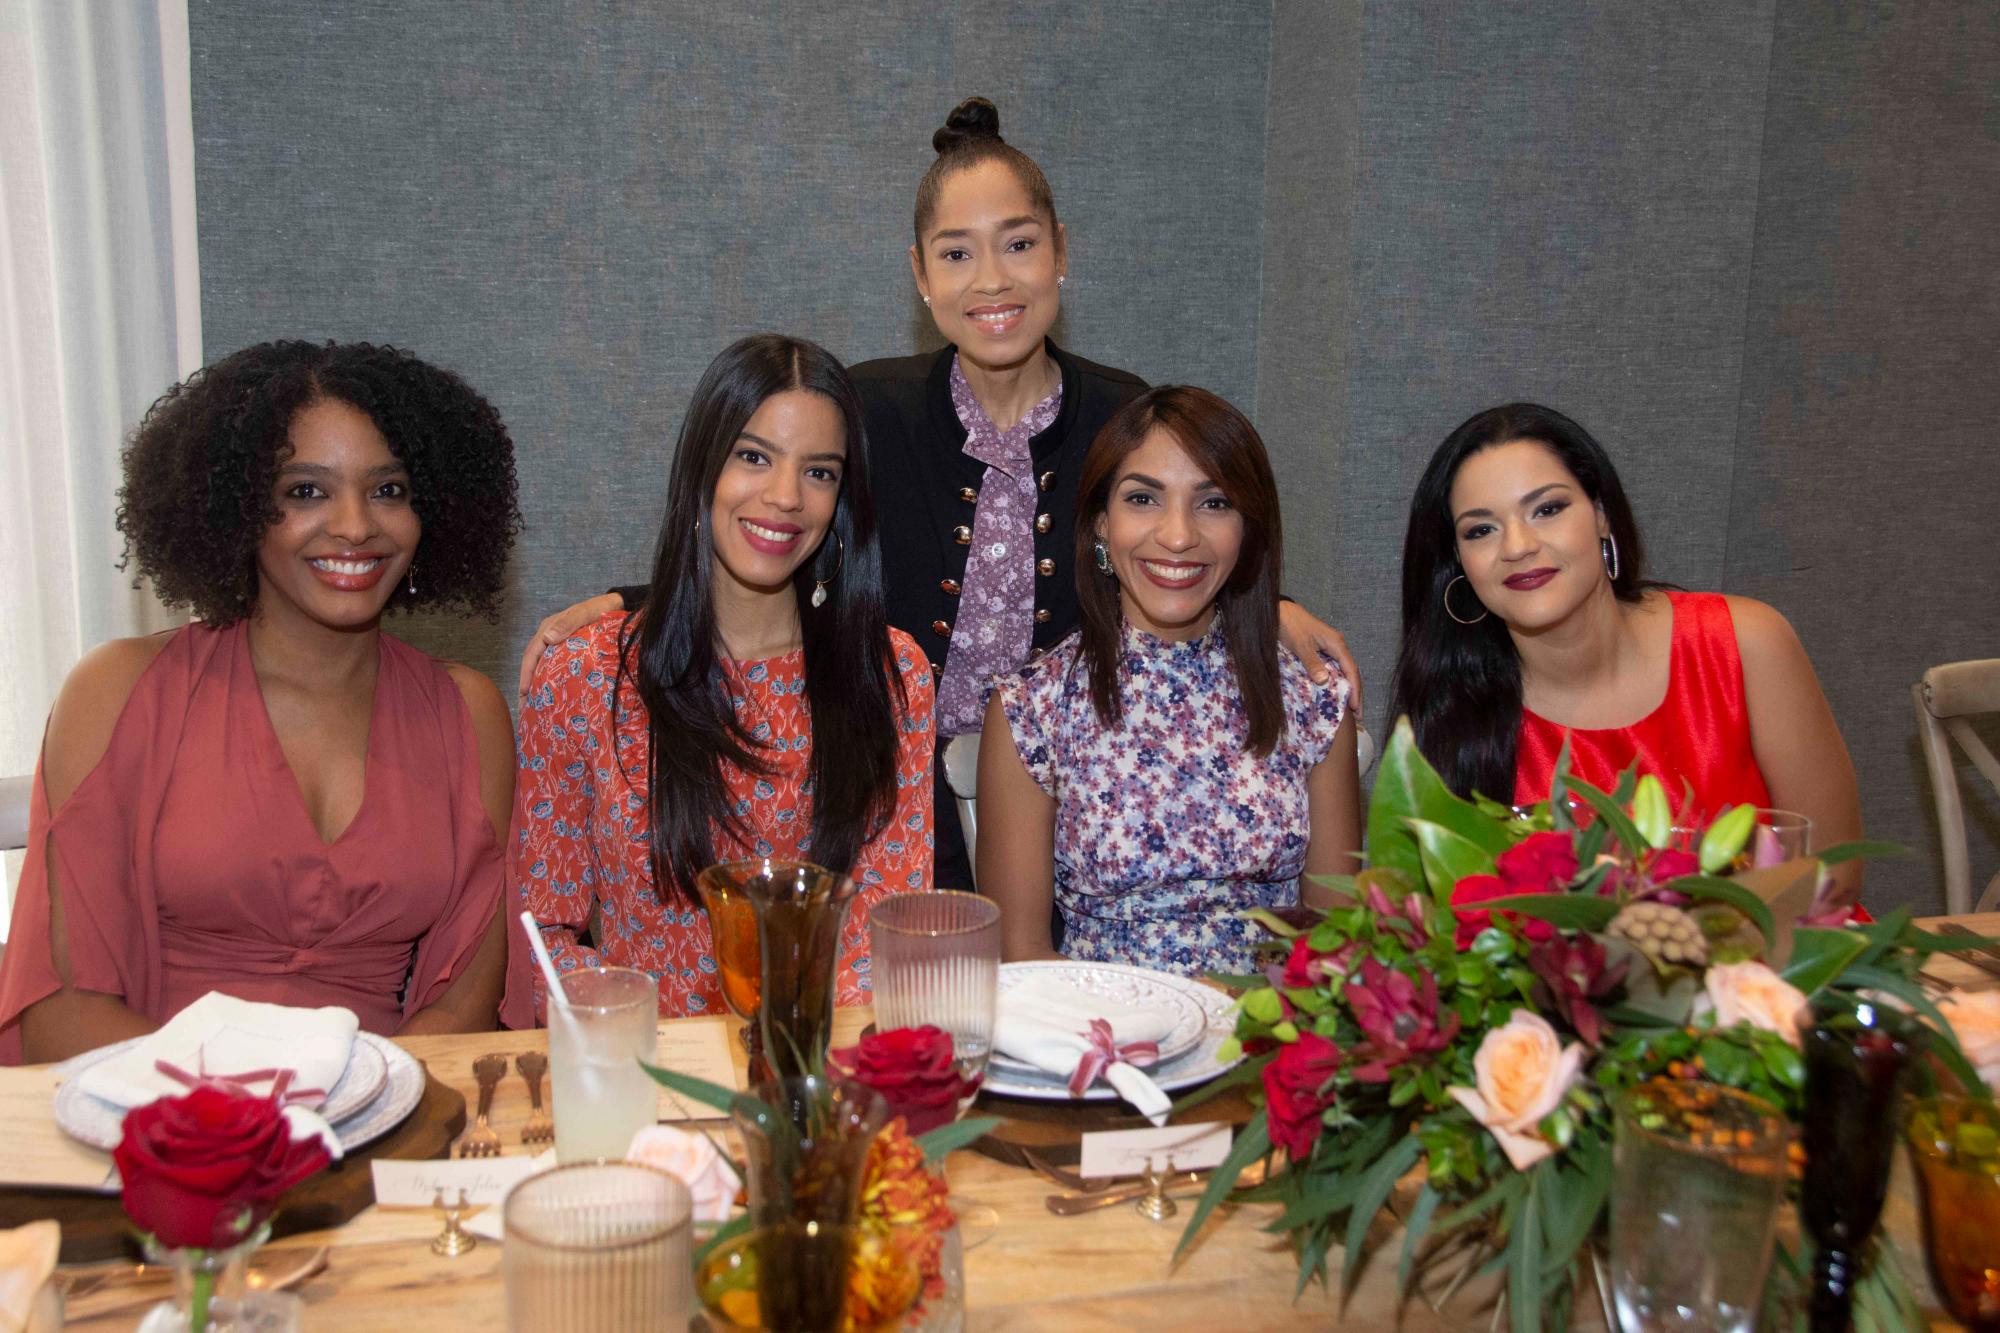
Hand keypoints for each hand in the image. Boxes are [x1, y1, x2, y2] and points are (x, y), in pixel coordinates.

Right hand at [517, 592, 623, 702]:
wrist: (616, 605)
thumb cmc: (600, 609)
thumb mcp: (585, 613)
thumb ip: (568, 623)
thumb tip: (547, 638)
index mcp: (548, 627)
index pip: (531, 653)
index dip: (526, 673)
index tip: (524, 692)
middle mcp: (549, 635)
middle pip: (532, 661)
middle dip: (526, 682)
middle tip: (525, 705)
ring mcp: (557, 642)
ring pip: (541, 664)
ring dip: (536, 682)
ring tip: (534, 704)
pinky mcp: (566, 648)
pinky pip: (553, 664)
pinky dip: (548, 677)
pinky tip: (552, 691)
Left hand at [1275, 600, 1363, 718]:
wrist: (1279, 611)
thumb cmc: (1290, 626)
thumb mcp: (1300, 645)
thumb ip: (1312, 662)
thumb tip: (1325, 682)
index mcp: (1337, 644)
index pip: (1351, 670)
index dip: (1355, 690)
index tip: (1356, 709)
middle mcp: (1337, 646)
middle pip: (1351, 672)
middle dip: (1355, 694)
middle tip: (1357, 716)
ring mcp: (1330, 648)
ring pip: (1343, 672)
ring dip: (1347, 690)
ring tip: (1349, 710)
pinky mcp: (1322, 651)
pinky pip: (1334, 669)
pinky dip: (1337, 683)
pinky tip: (1335, 694)